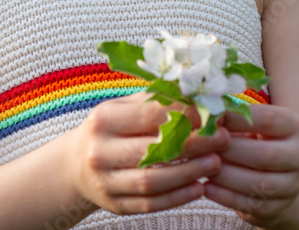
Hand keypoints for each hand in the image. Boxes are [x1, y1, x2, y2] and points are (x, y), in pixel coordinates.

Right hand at [66, 91, 230, 215]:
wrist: (76, 164)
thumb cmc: (110, 130)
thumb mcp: (122, 108)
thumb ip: (156, 101)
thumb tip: (199, 94)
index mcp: (103, 119)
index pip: (149, 115)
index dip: (185, 114)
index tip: (213, 113)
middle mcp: (99, 150)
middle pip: (152, 149)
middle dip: (194, 145)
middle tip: (223, 139)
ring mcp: (105, 181)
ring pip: (152, 180)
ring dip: (189, 173)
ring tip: (216, 163)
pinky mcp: (114, 204)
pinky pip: (150, 204)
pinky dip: (178, 197)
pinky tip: (199, 187)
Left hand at [203, 104, 298, 226]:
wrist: (273, 176)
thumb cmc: (251, 139)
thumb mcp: (246, 123)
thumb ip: (227, 116)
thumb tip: (200, 112)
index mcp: (293, 125)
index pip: (266, 119)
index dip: (235, 119)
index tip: (209, 119)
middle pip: (264, 155)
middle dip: (228, 151)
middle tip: (201, 147)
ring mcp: (293, 184)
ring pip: (259, 184)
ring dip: (225, 175)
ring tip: (200, 167)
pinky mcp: (280, 207)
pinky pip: (252, 204)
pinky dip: (225, 196)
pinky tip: (206, 187)